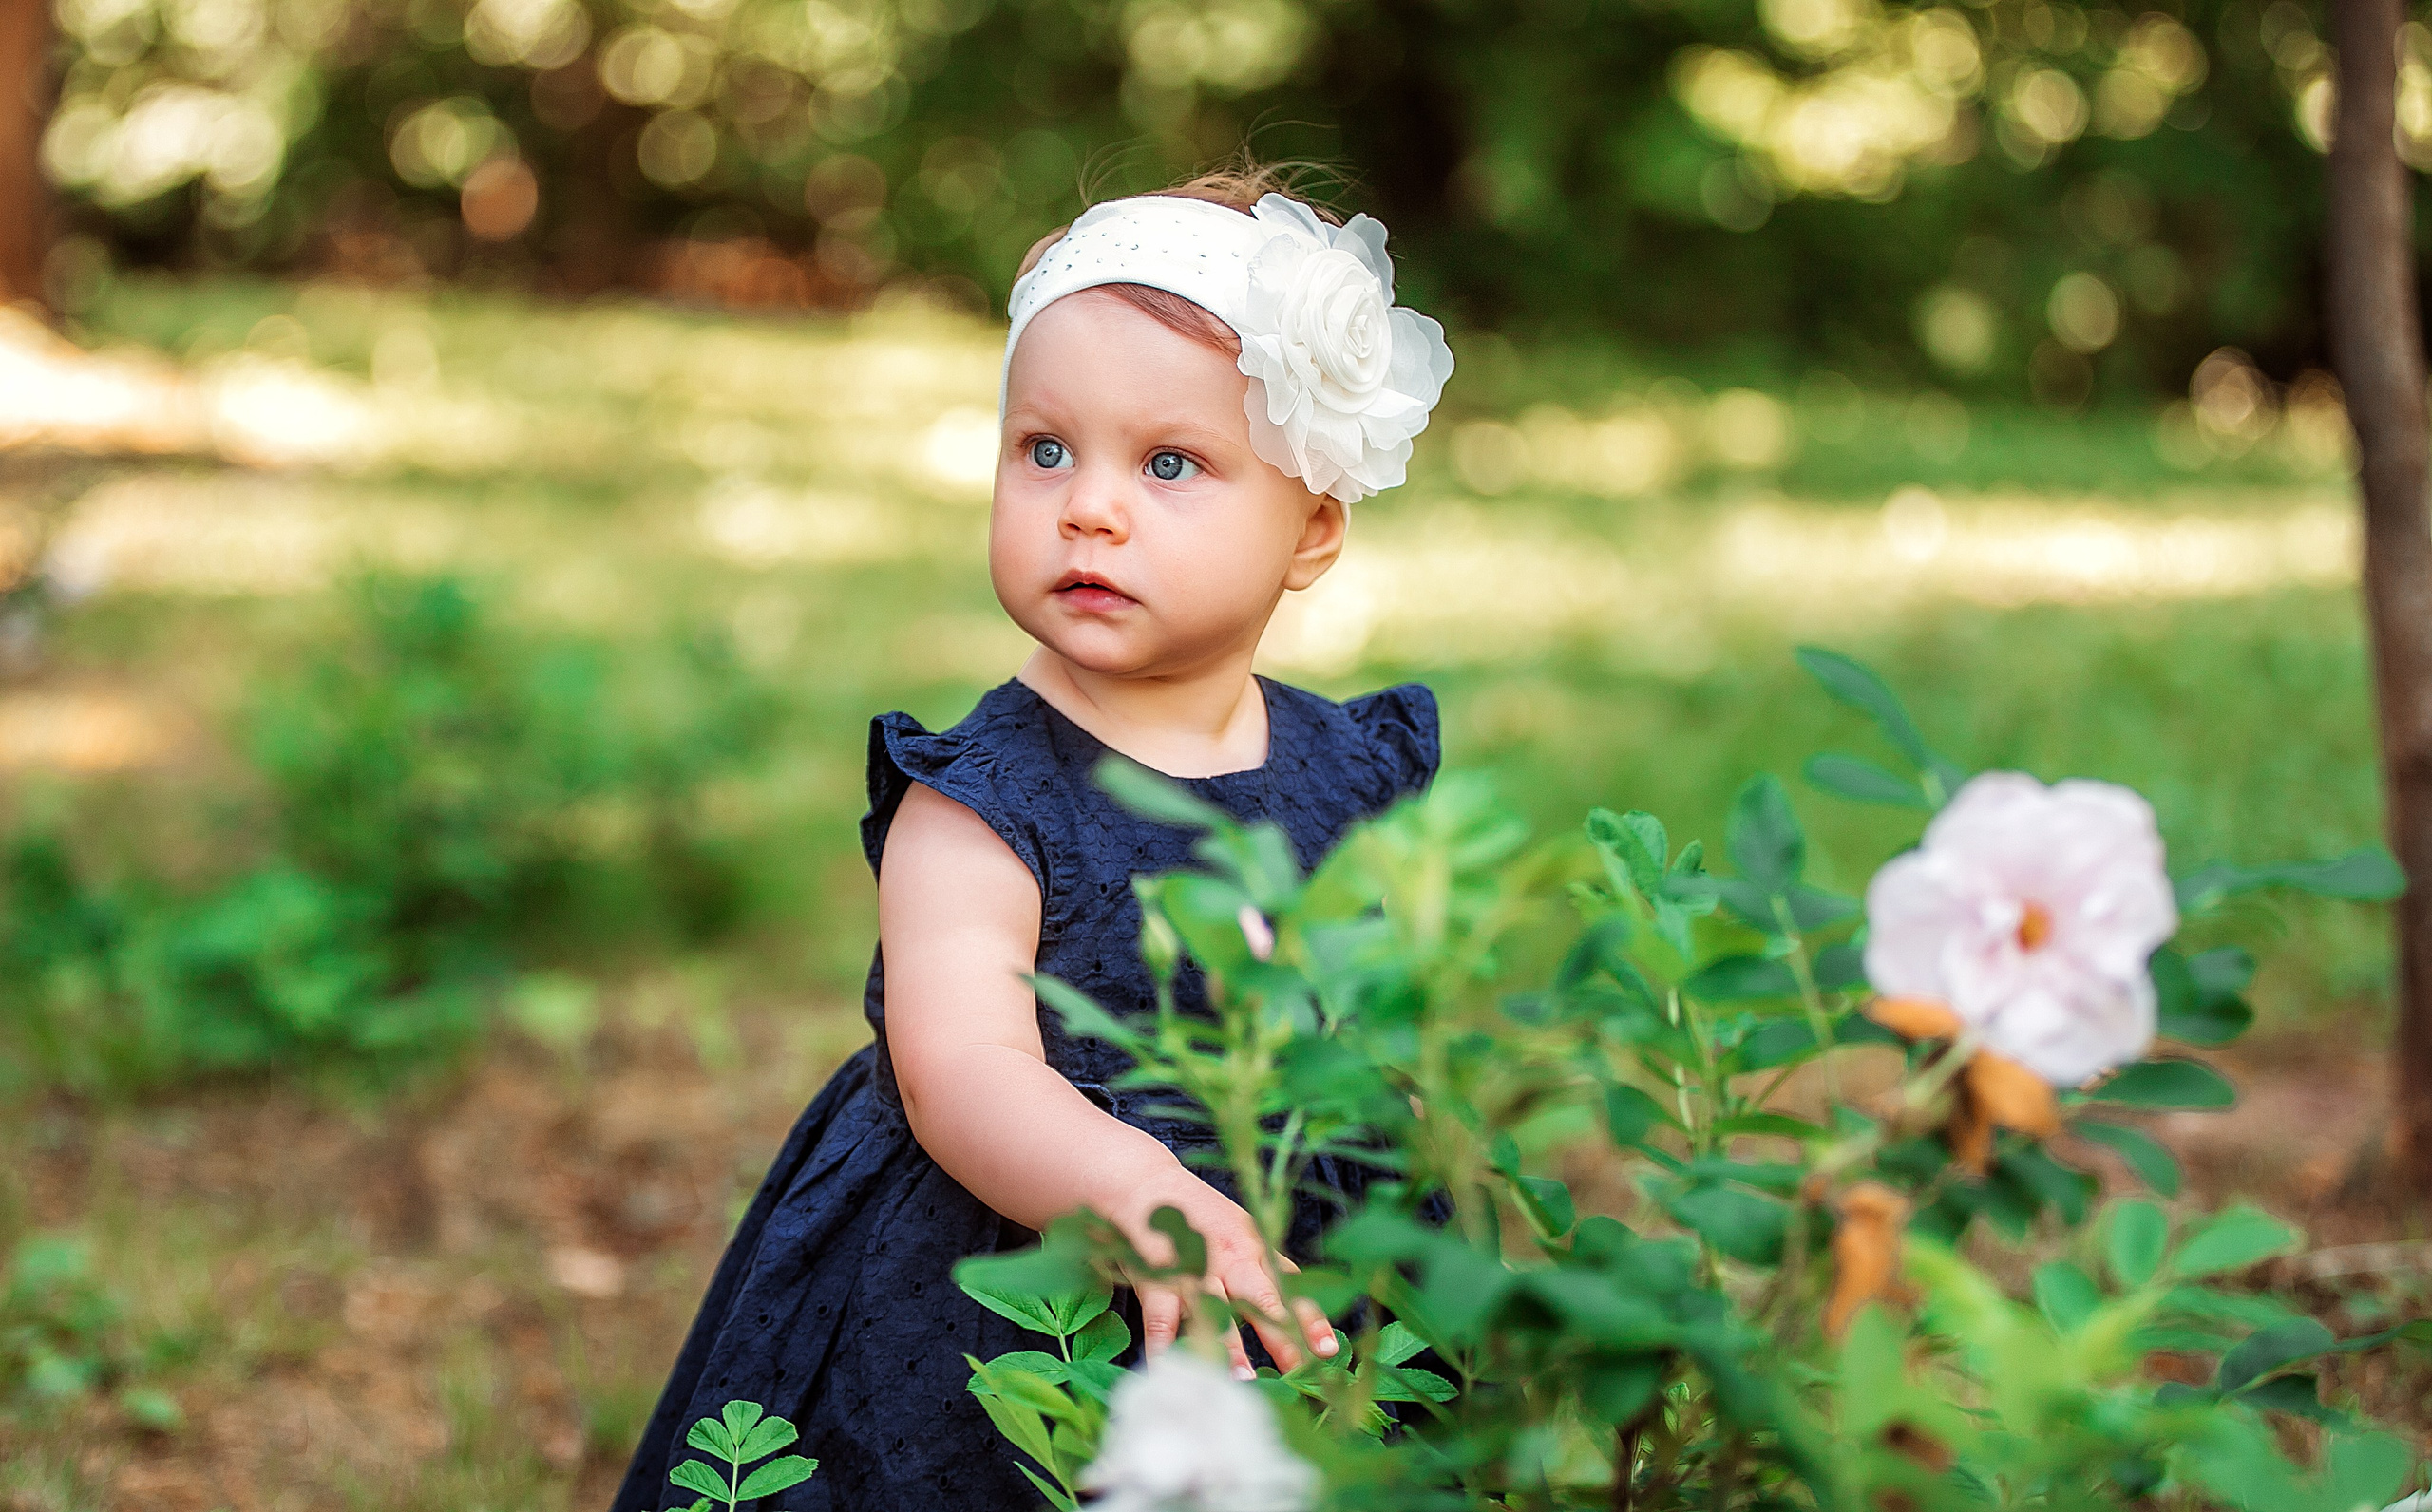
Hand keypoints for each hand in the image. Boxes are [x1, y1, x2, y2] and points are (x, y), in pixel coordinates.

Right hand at [1115, 1165, 1338, 1378]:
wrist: (1145, 1184)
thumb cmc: (1199, 1215)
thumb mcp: (1243, 1231)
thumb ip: (1267, 1267)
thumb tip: (1299, 1306)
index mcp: (1254, 1249)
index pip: (1290, 1287)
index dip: (1310, 1319)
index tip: (1329, 1349)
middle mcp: (1229, 1259)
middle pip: (1261, 1300)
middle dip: (1282, 1338)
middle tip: (1300, 1371)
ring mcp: (1193, 1269)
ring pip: (1214, 1309)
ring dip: (1229, 1345)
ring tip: (1243, 1379)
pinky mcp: (1157, 1277)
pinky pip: (1161, 1317)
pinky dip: (1164, 1344)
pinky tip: (1170, 1370)